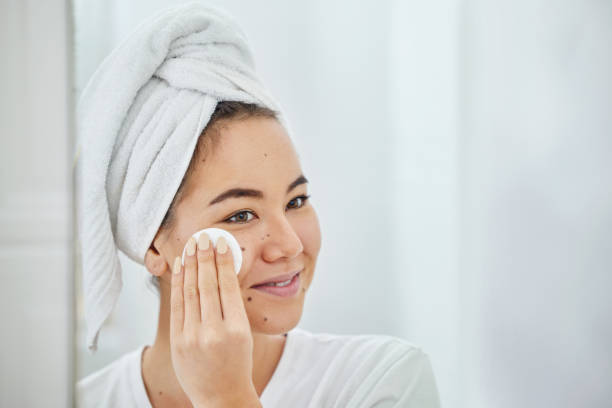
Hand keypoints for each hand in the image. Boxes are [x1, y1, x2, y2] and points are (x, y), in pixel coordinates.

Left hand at [170, 234, 260, 406]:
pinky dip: (178, 284)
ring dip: (190, 266)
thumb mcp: (245, 335)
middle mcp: (214, 332)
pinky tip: (181, 268)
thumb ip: (233, 307)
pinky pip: (177, 306)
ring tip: (191, 246)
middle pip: (207, 286)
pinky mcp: (178, 342)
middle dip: (204, 258)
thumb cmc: (237, 362)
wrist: (221, 396)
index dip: (224, 262)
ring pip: (190, 293)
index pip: (228, 287)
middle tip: (204, 237)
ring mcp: (193, 338)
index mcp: (237, 330)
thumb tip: (224, 272)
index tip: (221, 244)